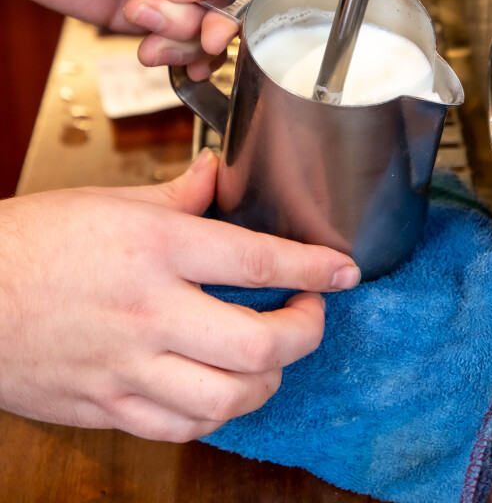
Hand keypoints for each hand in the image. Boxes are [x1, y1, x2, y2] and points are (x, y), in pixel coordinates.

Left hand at [0, 0, 254, 77]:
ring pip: (201, 26)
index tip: (214, 31)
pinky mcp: (139, 5)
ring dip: (178, 41)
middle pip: (223, 0)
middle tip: (152, 18)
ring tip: (142, 30)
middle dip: (195, 21)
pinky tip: (148, 50)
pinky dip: (166, 52)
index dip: (231, 0)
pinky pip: (171, 38)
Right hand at [0, 149, 359, 441]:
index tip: (344, 270)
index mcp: (155, 248)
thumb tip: (216, 177)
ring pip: (230, 398)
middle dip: (305, 331)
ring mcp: (130, 367)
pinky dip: (217, 412)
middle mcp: (150, 311)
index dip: (313, 268)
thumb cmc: (35, 243)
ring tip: (271, 354)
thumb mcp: (111, 203)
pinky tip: (221, 388)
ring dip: (268, 379)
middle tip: (309, 313)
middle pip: (258, 343)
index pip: (256, 262)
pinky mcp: (109, 406)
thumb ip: (177, 196)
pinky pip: (183, 427)